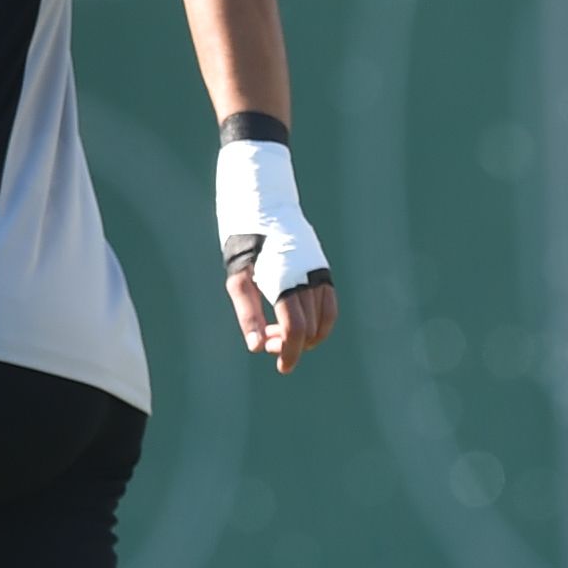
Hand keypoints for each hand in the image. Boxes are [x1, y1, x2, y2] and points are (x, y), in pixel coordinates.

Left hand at [214, 128, 337, 373]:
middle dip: (290, 344)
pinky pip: (330, 304)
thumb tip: (256, 347)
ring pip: (324, 320)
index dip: (289, 353)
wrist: (265, 201)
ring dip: (306, 334)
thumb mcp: (237, 276)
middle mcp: (308, 279)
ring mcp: (319, 273)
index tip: (282, 367)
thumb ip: (247, 313)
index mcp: (285, 281)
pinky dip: (320, 320)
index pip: (295, 331)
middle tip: (266, 341)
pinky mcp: (322, 268)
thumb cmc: (244, 237)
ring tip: (280, 333)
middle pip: (309, 329)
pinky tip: (298, 320)